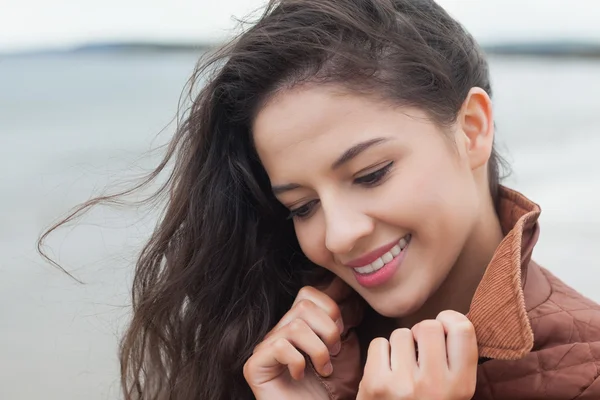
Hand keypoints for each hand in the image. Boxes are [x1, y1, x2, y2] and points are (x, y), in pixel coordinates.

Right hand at [243, 278, 350, 399]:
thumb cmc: (327, 392)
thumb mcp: (343, 352)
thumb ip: (340, 323)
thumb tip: (343, 288)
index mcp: (297, 325)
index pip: (308, 293)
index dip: (330, 309)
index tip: (342, 334)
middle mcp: (278, 332)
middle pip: (303, 306)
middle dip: (328, 330)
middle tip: (334, 354)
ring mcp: (264, 348)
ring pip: (295, 325)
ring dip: (318, 349)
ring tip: (323, 369)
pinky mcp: (255, 366)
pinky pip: (279, 346)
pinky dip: (297, 361)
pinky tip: (300, 376)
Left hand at [357, 310, 477, 399]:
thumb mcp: (454, 393)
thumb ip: (456, 362)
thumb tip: (452, 320)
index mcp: (461, 386)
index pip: (462, 330)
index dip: (451, 320)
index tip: (444, 327)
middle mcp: (435, 384)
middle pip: (429, 326)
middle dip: (421, 333)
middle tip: (418, 351)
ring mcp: (404, 384)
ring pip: (401, 333)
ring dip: (399, 346)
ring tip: (401, 368)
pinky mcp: (376, 384)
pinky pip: (379, 343)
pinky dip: (380, 354)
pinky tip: (385, 373)